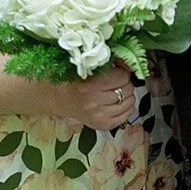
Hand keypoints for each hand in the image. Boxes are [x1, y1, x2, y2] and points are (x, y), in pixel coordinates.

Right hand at [19, 66, 140, 130]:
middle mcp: (94, 102)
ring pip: (129, 102)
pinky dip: (125, 107)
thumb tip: (131, 64)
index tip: (116, 72)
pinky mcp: (103, 125)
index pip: (122, 77)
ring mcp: (99, 116)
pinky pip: (126, 115)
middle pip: (127, 89)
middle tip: (116, 82)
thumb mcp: (89, 68)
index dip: (122, 72)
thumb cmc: (74, 80)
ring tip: (115, 91)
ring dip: (126, 95)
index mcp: (90, 85)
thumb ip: (110, 64)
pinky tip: (116, 102)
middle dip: (124, 83)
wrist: (60, 98)